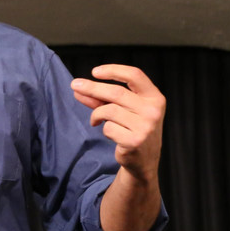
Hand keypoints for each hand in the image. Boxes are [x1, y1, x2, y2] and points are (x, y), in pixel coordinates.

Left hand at [71, 64, 165, 180]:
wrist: (143, 160)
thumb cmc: (131, 128)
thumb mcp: (122, 109)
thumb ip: (102, 98)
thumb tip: (78, 88)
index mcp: (155, 97)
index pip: (135, 75)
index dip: (113, 70)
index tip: (95, 71)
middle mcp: (153, 110)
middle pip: (116, 92)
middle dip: (92, 88)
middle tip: (74, 86)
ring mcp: (146, 126)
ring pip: (109, 110)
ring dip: (96, 114)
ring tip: (96, 120)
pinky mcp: (135, 141)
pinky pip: (108, 128)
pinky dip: (104, 129)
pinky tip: (111, 134)